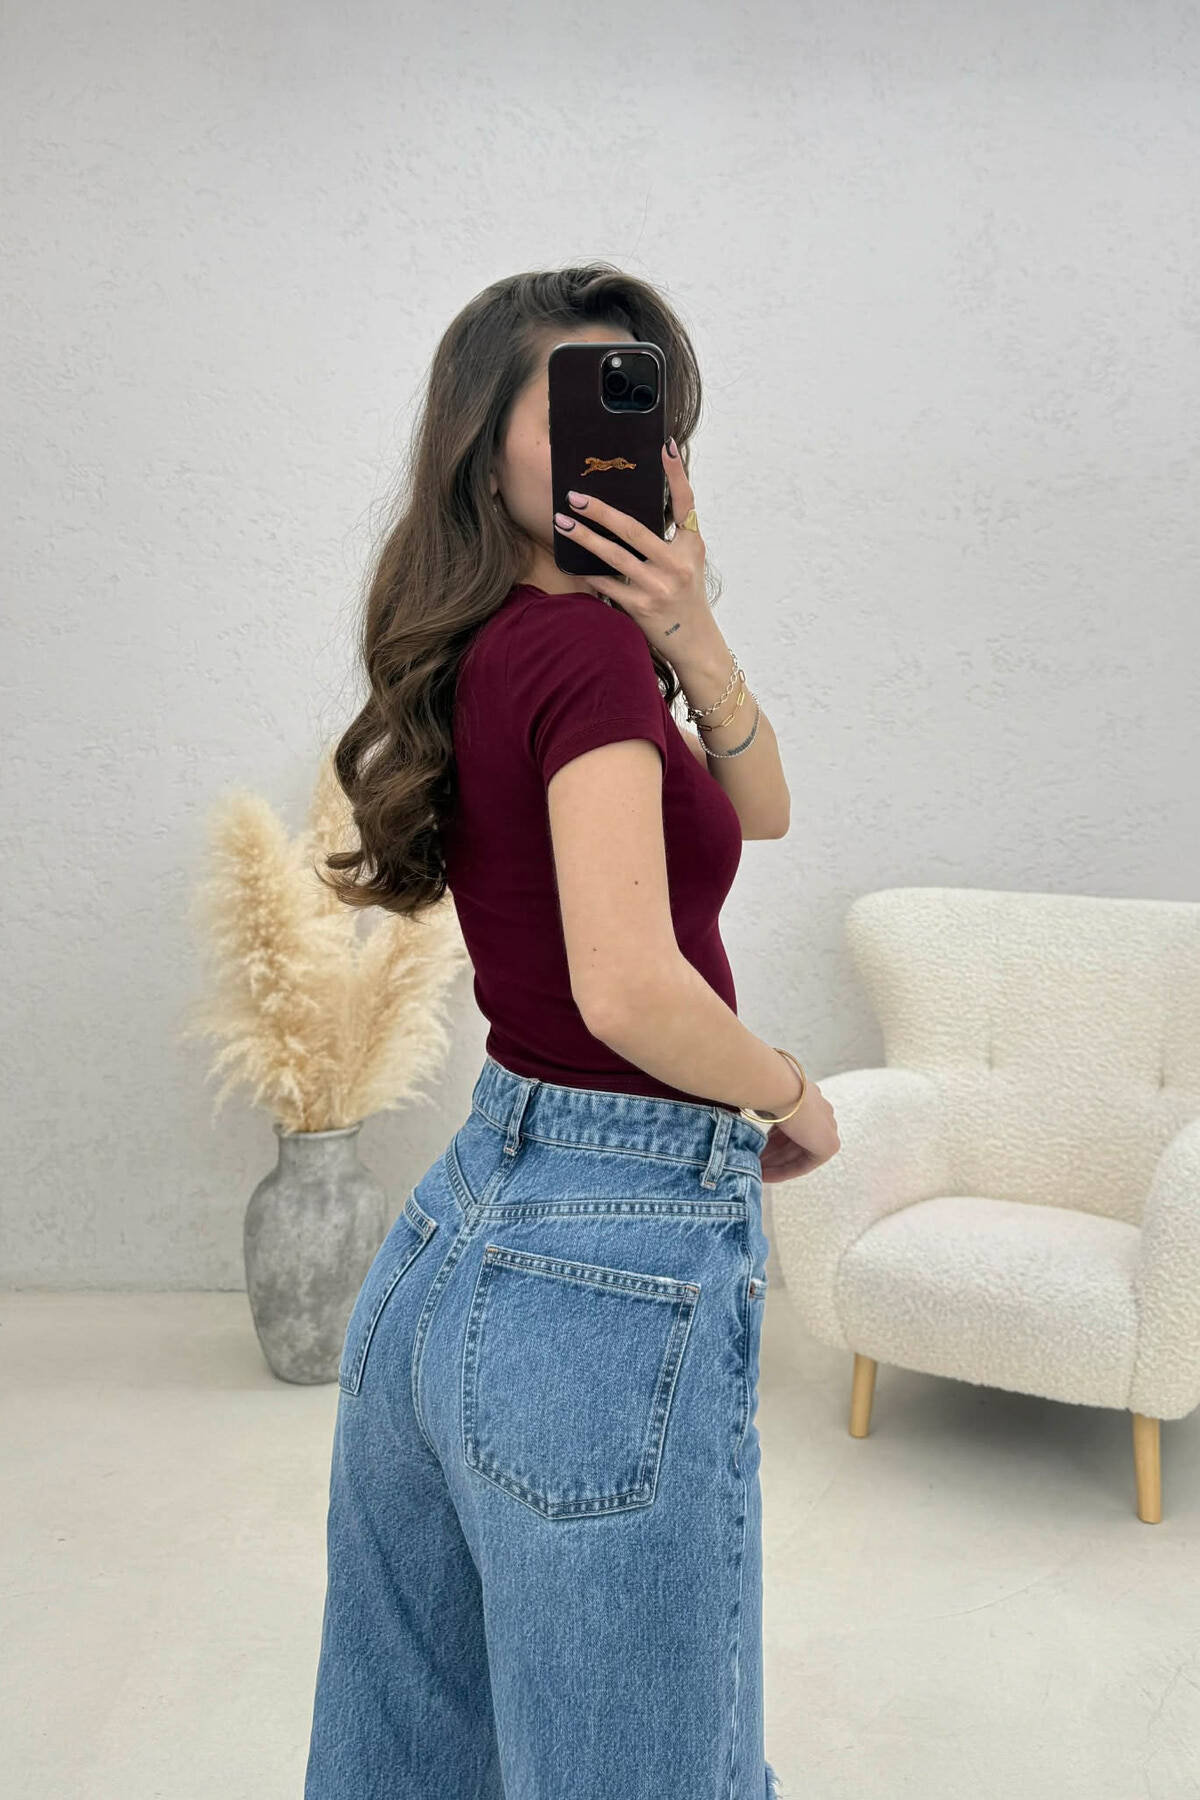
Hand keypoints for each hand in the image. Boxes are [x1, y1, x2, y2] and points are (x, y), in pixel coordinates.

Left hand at [552, 440, 707, 658]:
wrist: (694, 641)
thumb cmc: (686, 593)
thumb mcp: (689, 559)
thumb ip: (671, 533)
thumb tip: (635, 501)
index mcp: (691, 546)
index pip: (685, 503)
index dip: (676, 474)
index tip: (664, 446)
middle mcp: (677, 565)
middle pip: (634, 529)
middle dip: (601, 511)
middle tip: (574, 496)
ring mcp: (658, 587)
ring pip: (614, 556)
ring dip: (584, 538)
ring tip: (561, 523)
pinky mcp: (640, 608)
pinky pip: (606, 584)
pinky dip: (587, 571)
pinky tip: (569, 559)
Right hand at [754, 1080, 840, 1184]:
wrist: (776, 1087)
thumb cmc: (764, 1089)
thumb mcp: (763, 1102)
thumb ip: (765, 1114)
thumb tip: (748, 1123)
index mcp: (808, 1096)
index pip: (791, 1124)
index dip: (771, 1139)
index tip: (754, 1148)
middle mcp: (821, 1111)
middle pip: (795, 1140)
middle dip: (772, 1154)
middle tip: (752, 1163)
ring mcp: (828, 1128)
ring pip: (799, 1153)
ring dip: (776, 1164)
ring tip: (755, 1171)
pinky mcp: (830, 1145)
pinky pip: (805, 1164)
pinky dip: (784, 1171)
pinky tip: (764, 1175)